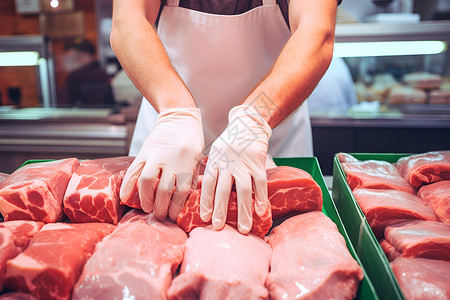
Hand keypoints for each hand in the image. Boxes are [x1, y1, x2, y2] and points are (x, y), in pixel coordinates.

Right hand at [120, 108, 203, 220]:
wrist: (179, 116)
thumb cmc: (192, 139)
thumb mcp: (197, 158)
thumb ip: (191, 177)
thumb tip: (185, 198)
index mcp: (187, 163)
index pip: (181, 192)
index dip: (176, 208)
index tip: (173, 217)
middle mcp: (171, 160)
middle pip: (164, 190)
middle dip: (161, 207)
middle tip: (160, 216)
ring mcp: (156, 155)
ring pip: (147, 182)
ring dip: (146, 199)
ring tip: (147, 208)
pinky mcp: (144, 151)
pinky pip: (133, 169)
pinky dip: (127, 184)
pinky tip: (125, 197)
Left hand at [200, 105, 271, 233]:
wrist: (248, 123)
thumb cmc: (229, 142)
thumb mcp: (215, 152)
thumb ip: (211, 170)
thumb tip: (204, 193)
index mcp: (215, 161)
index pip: (207, 183)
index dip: (205, 201)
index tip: (204, 217)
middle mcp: (227, 163)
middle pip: (223, 190)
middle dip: (220, 210)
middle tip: (218, 227)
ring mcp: (243, 164)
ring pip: (243, 190)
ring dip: (243, 211)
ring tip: (243, 228)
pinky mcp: (258, 163)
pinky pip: (260, 183)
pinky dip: (261, 197)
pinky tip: (261, 211)